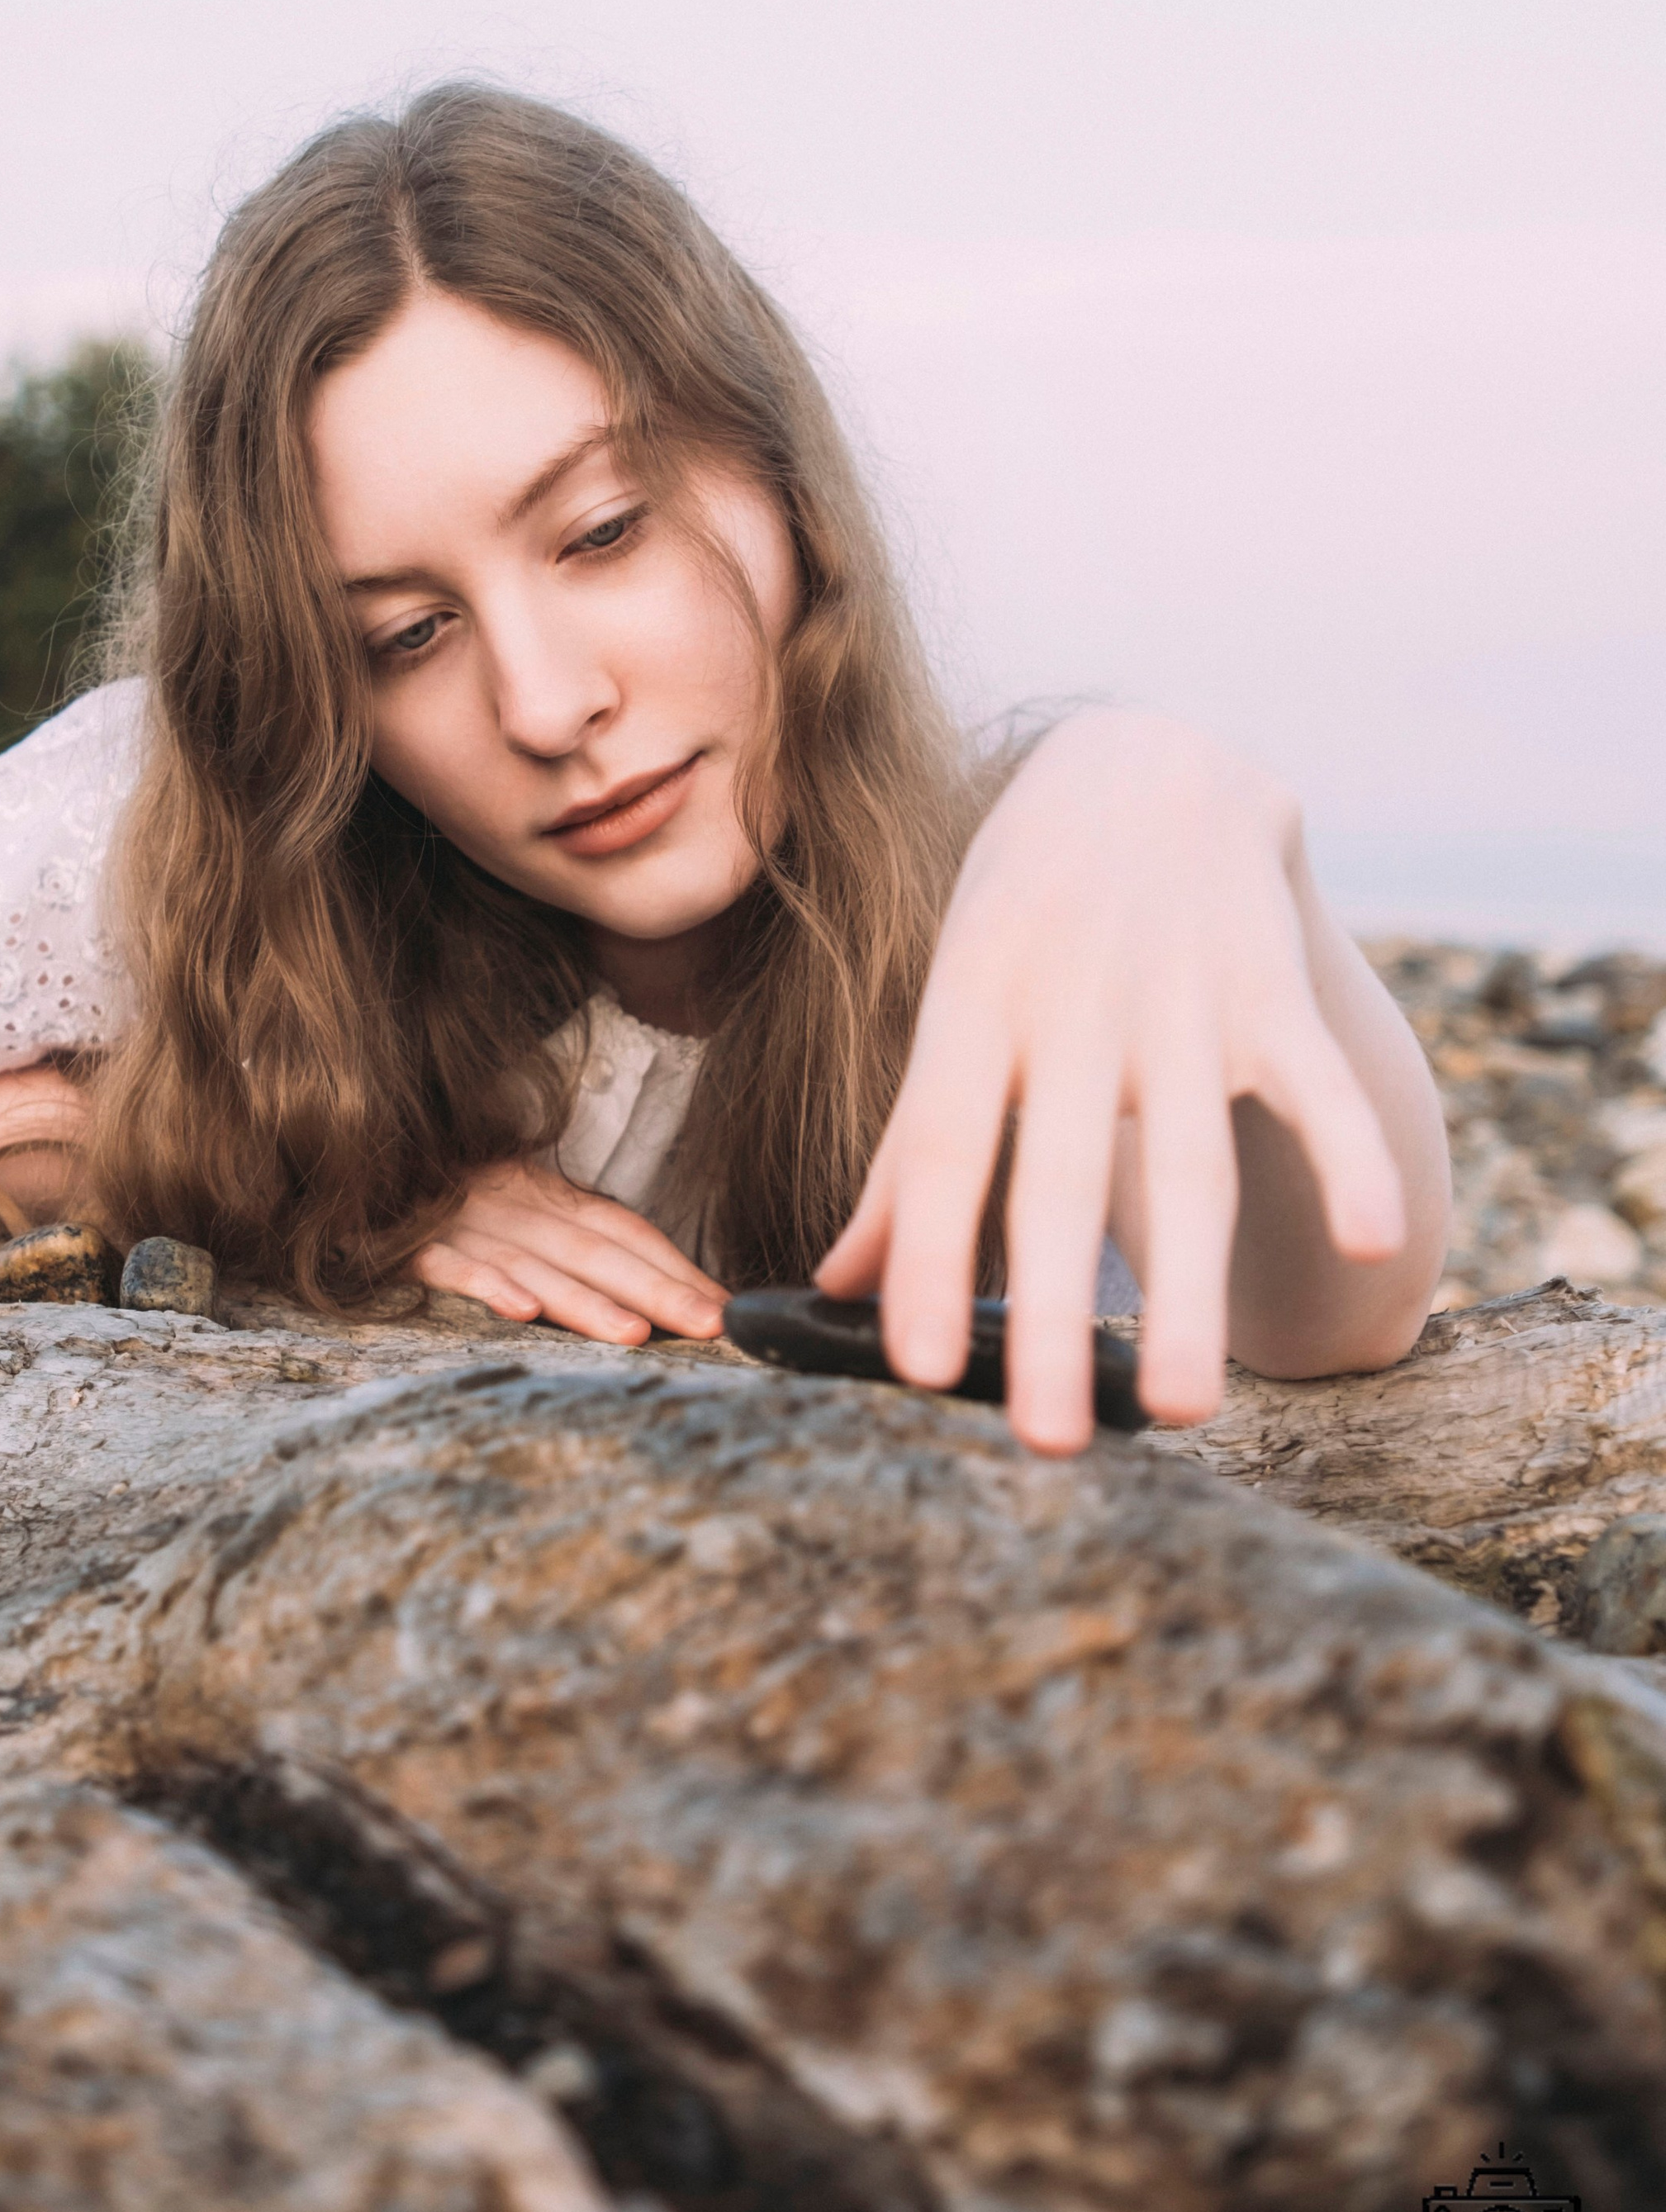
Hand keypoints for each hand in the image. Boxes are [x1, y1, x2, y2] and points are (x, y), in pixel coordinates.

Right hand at [409, 1157, 728, 1347]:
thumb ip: (566, 1244)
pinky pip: (450, 1266)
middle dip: (657, 1288)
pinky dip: (486, 1284)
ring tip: (633, 1334)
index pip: (620, 1228)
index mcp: (540, 1193)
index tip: (724, 1307)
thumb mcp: (509, 1210)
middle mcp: (510, 1203)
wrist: (349, 1167)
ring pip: (533, 1263)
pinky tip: (520, 1311)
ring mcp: (459, 1223)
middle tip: (710, 1326)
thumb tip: (645, 1297)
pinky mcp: (408, 1246)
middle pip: (593, 1248)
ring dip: (585, 1299)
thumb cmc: (438, 1202)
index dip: (674, 1265)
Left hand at [818, 712, 1413, 1452]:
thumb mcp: (953, 1007)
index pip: (944, 1148)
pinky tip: (1377, 1241)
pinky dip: (1348, 1153)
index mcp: (972, 1010)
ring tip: (1186, 1410)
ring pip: (1187, 1156)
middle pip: (1060, 1178)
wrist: (1144, 765)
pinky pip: (1310, 1079)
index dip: (929, 1255)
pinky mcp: (1269, 986)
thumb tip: (833, 1290)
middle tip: (1049, 1445)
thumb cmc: (1024, 919)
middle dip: (1056, 1314)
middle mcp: (1069, 1006)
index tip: (917, 1369)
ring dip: (1190, 1284)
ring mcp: (1177, 996)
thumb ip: (909, 1155)